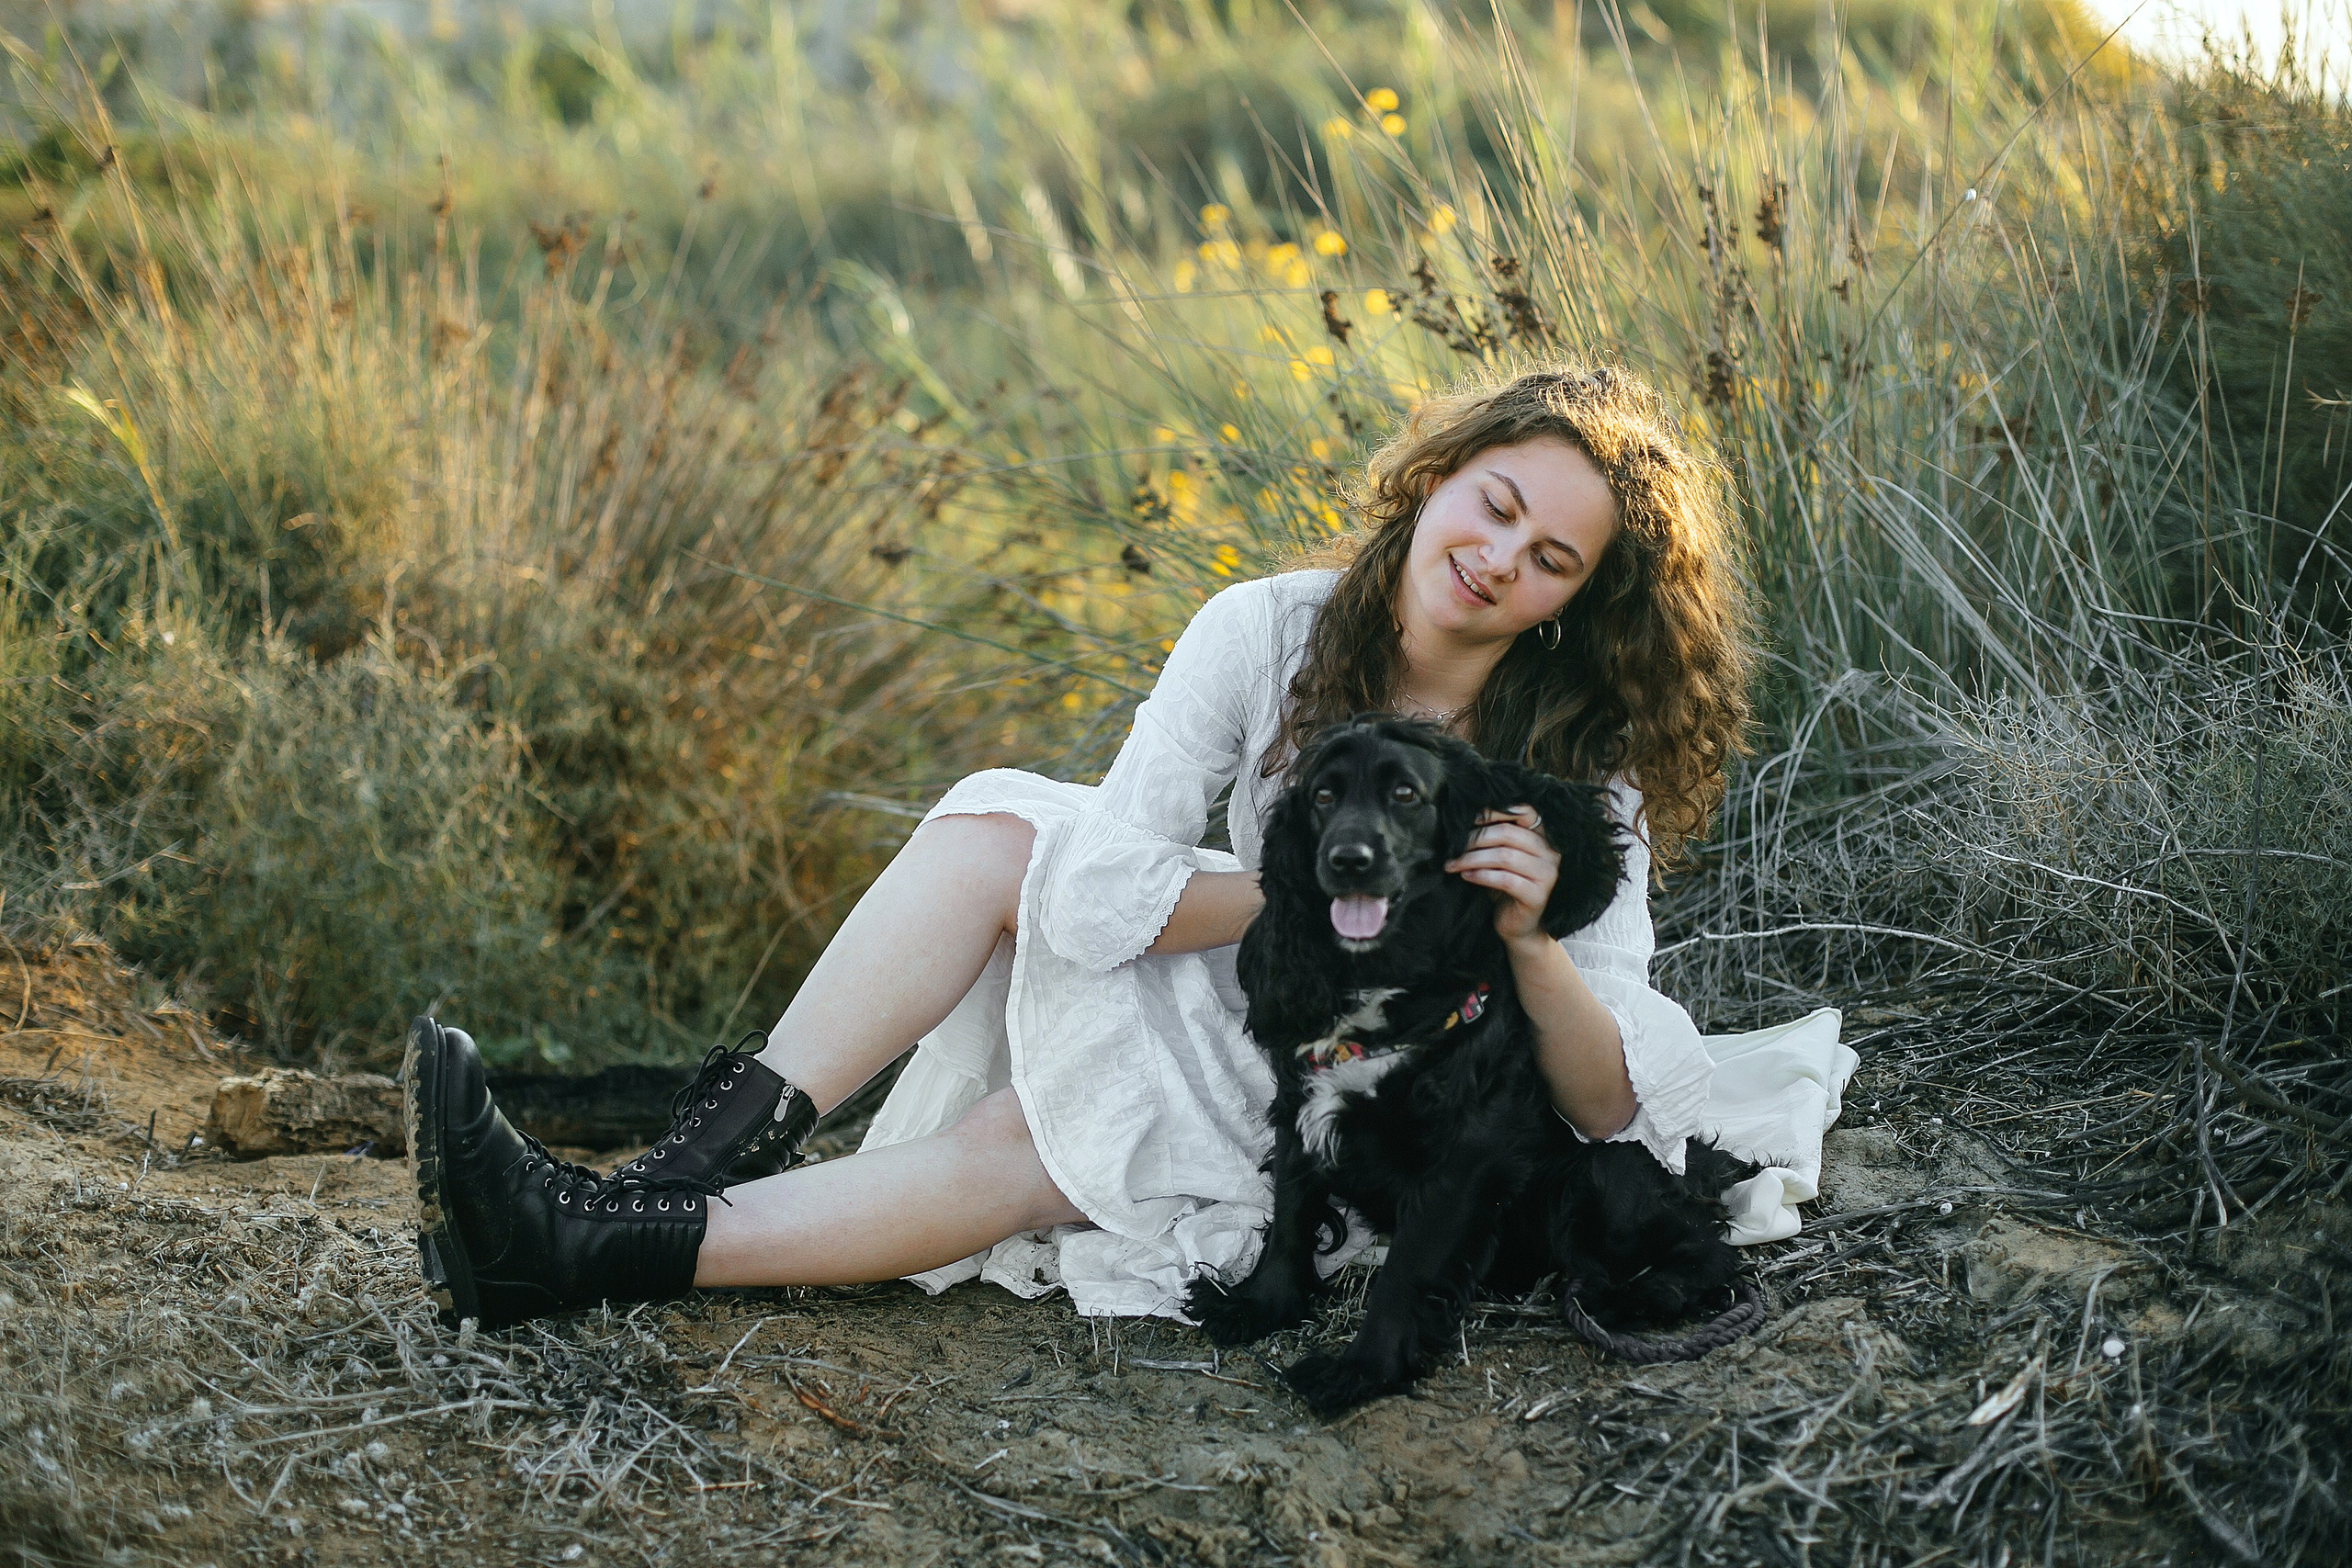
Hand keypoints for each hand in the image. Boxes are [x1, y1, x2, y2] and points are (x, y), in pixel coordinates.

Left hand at [1443, 804, 1557, 947]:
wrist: (1517, 925)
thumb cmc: (1505, 887)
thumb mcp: (1499, 857)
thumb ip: (1493, 838)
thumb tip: (1461, 820)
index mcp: (1542, 838)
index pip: (1525, 811)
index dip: (1496, 811)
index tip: (1469, 819)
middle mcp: (1549, 853)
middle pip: (1508, 833)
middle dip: (1476, 838)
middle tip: (1454, 846)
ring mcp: (1547, 874)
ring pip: (1504, 856)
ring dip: (1473, 858)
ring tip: (1454, 863)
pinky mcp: (1538, 895)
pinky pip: (1505, 879)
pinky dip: (1481, 875)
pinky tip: (1466, 876)